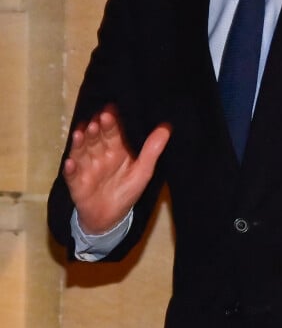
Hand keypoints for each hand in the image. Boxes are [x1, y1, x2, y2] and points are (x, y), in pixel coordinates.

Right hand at [63, 104, 170, 234]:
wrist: (109, 218)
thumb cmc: (126, 191)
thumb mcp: (143, 172)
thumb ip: (152, 150)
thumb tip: (166, 127)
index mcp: (116, 149)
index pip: (114, 132)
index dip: (113, 122)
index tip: (112, 109)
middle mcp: (99, 154)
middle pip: (97, 138)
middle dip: (97, 129)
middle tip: (98, 119)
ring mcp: (86, 167)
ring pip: (82, 152)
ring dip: (80, 143)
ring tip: (80, 133)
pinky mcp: (76, 183)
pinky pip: (72, 175)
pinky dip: (70, 169)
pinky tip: (70, 162)